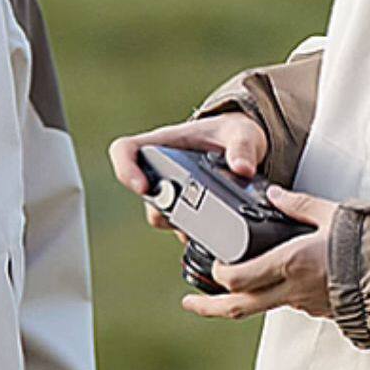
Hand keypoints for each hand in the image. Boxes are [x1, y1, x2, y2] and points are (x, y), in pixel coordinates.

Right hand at [108, 112, 267, 233]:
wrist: (245, 148)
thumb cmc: (234, 134)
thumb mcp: (243, 134)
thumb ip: (243, 147)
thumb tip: (243, 170)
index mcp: (164, 144)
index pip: (125, 151)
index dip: (125, 169)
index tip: (143, 188)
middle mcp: (163, 172)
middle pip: (146, 196)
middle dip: (164, 210)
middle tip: (189, 216)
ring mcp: (173, 194)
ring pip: (164, 218)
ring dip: (182, 226)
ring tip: (210, 226)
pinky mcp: (189, 213)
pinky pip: (183, 229)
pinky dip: (198, 235)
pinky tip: (218, 235)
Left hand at [181, 187, 337, 320]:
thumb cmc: (365, 243)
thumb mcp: (329, 213)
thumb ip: (298, 204)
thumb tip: (276, 195)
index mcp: (288, 264)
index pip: (237, 279)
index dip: (219, 274)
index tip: (214, 266)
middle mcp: (291, 290)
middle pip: (239, 307)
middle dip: (209, 307)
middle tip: (190, 303)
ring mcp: (305, 304)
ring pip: (263, 308)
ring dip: (243, 301)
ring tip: (227, 293)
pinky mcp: (319, 310)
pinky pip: (288, 305)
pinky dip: (274, 297)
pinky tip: (275, 284)